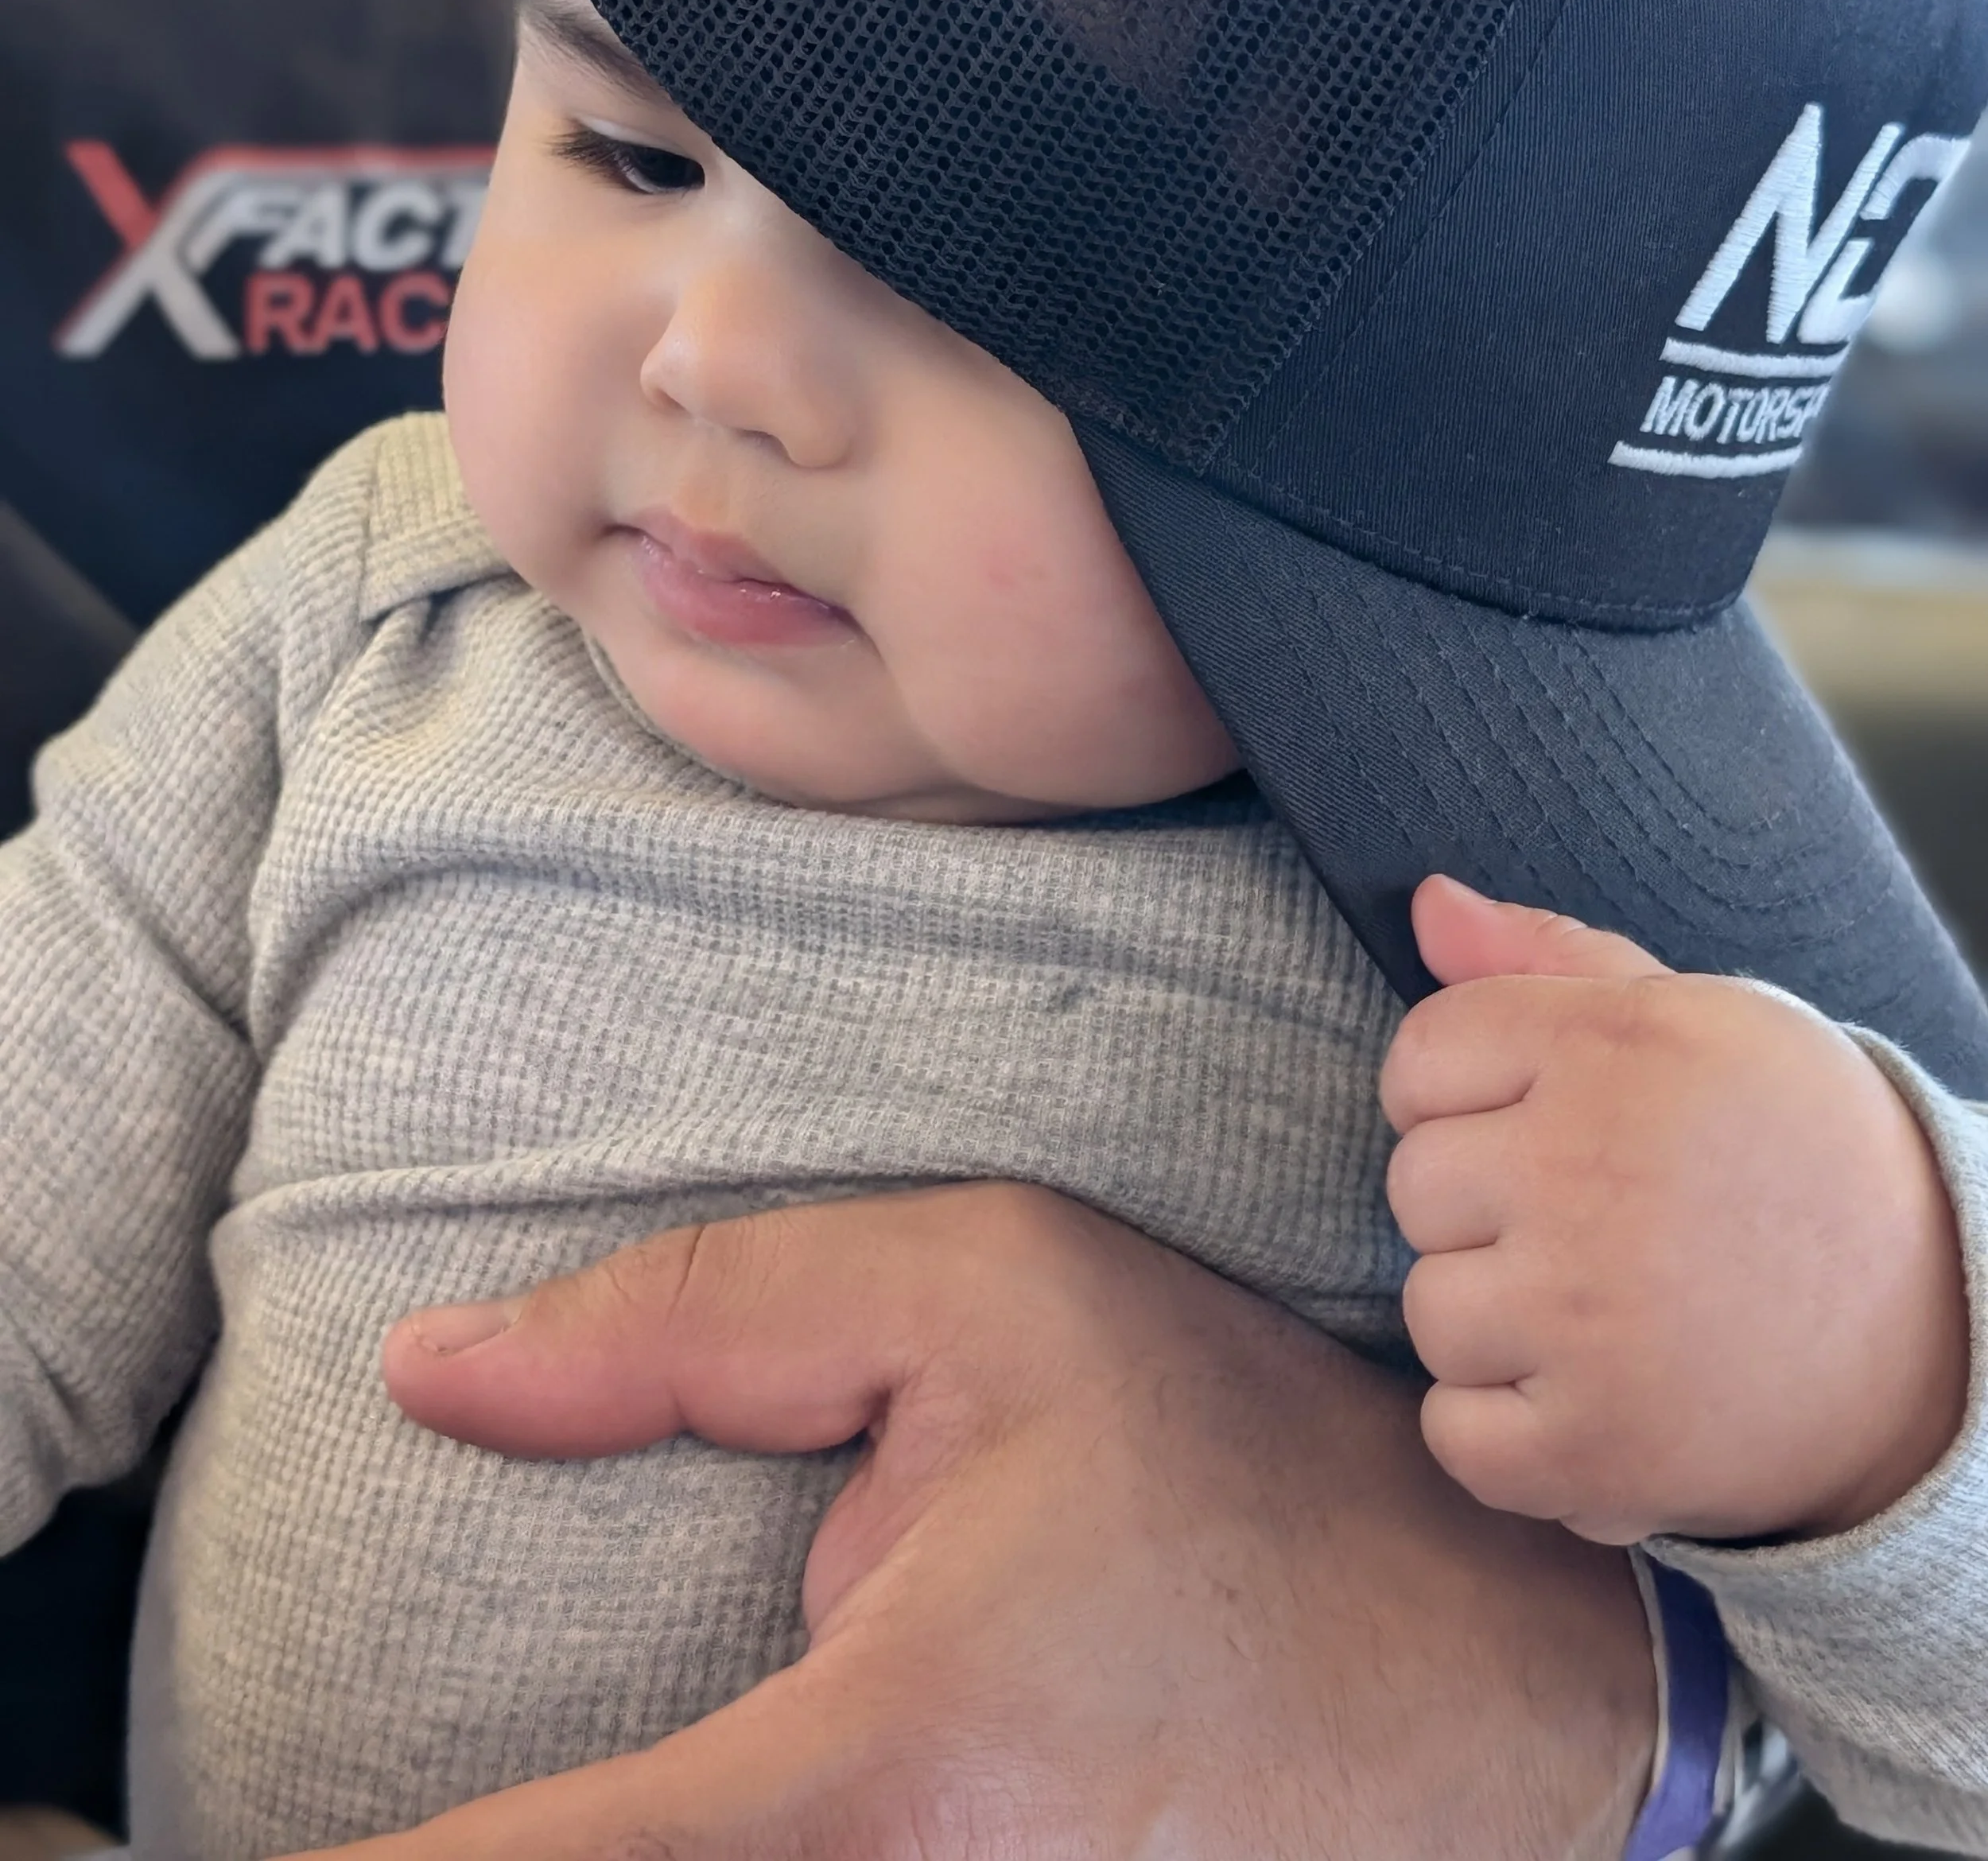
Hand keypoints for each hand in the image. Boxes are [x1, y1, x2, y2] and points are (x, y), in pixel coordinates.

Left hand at [288, 1185, 1653, 1859]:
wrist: (1486, 1678)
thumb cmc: (1240, 1465)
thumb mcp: (990, 1292)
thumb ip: (693, 1323)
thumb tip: (433, 1369)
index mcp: (864, 1780)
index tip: (143, 1847)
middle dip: (451, 1849)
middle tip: (300, 1765)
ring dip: (594, 1836)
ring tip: (527, 1746)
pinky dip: (693, 1849)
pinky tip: (709, 1781)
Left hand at [1383, 878, 1970, 1547]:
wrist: (1942, 1326)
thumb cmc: (1796, 1152)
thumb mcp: (1697, 1020)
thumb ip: (1546, 959)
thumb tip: (1426, 901)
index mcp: (1610, 1050)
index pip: (1420, 1057)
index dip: (1460, 1095)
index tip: (1535, 1125)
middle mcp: (1587, 1174)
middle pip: (1414, 1185)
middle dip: (1482, 1207)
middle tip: (1592, 1223)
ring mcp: (1586, 1320)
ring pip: (1429, 1311)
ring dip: (1496, 1321)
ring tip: (1601, 1309)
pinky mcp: (1598, 1448)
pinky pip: (1457, 1435)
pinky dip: (1505, 1434)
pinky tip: (1585, 1396)